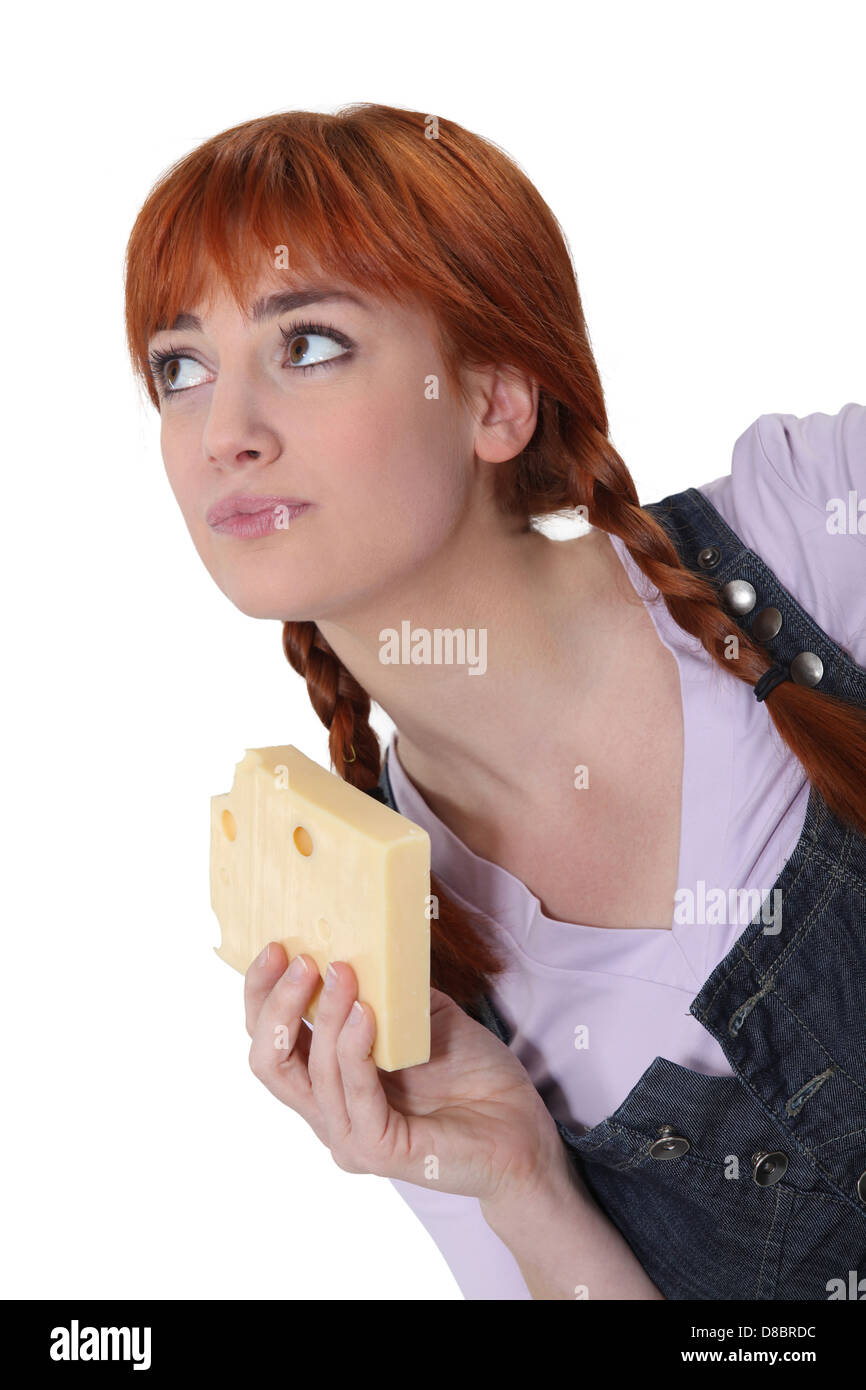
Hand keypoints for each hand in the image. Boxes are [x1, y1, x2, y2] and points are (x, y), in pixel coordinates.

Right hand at [244, 942, 567, 1203]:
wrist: (522, 1127)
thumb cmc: (473, 1073)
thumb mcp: (421, 1013)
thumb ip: (384, 989)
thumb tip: (356, 937)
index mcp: (328, 1080)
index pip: (271, 1040)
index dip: (262, 993)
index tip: (277, 945)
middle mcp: (327, 1112)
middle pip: (268, 1061)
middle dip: (274, 1004)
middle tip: (299, 958)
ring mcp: (350, 1137)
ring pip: (309, 1075)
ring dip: (324, 1015)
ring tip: (342, 972)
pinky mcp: (381, 1150)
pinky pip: (356, 1096)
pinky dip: (355, 1051)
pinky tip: (366, 1014)